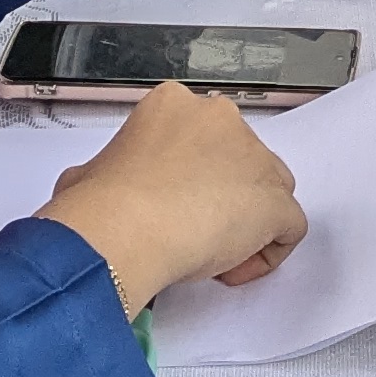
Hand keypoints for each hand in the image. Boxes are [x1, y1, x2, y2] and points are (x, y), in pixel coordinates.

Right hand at [46, 83, 304, 313]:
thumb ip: (104, 172)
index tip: (171, 205)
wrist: (123, 227)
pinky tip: (230, 270)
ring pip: (270, 190)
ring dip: (248, 223)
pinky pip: (288, 229)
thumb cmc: (100, 202)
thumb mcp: (87, 174)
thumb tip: (87, 186)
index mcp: (174, 105)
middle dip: (222, 196)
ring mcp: (254, 157)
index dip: (189, 177)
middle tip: (191, 231)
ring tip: (211, 256)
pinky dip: (267, 254)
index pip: (202, 138)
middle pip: (241, 159)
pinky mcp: (275, 199)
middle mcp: (220, 119)